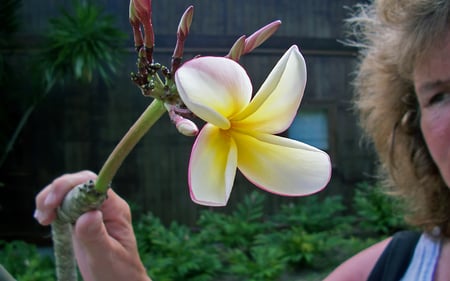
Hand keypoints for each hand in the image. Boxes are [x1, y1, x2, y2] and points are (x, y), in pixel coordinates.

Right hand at [35, 171, 150, 280]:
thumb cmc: (118, 273)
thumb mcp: (106, 256)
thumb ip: (96, 236)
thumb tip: (88, 214)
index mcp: (115, 209)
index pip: (92, 184)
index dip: (70, 186)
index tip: (52, 203)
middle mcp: (105, 206)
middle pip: (78, 184)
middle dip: (57, 192)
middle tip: (43, 216)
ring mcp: (93, 211)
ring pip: (69, 192)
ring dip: (50, 200)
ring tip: (42, 219)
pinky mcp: (82, 220)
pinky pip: (65, 205)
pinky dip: (51, 208)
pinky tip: (44, 219)